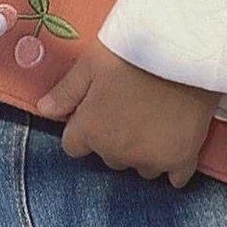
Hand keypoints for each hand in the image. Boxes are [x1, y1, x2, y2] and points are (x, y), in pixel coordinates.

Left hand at [36, 39, 219, 187]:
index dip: (84, 126)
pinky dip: (173, 162)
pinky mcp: (182, 158)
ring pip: (140, 166)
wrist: (183, 49)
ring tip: (153, 116)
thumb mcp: (90, 63)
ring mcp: (152, 159)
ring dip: (142, 149)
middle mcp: (118, 152)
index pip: (73, 146)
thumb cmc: (131, 50)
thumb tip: (43, 111)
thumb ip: (66, 91)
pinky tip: (175, 139)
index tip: (98, 108)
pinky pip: (175, 177)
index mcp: (92, 130)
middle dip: (113, 137)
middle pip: (108, 155)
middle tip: (129, 105)